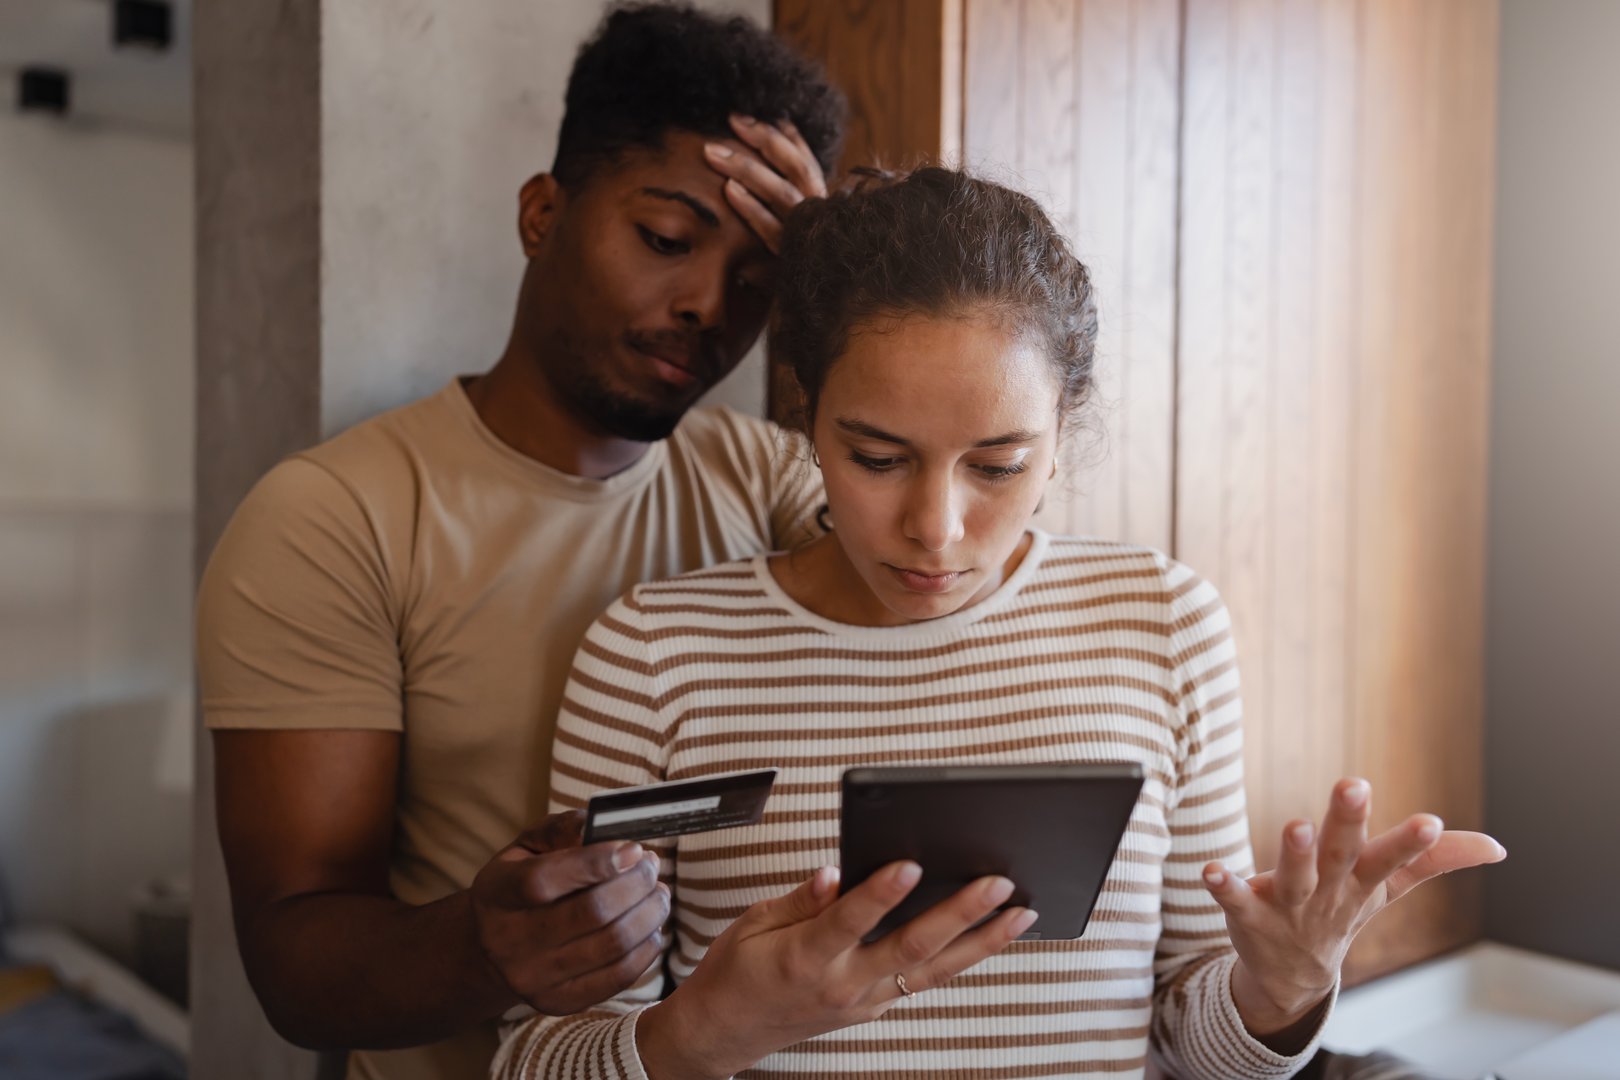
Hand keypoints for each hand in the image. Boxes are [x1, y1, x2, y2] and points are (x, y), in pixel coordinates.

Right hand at [469, 811, 667, 1015]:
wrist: (494, 949)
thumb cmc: (522, 883)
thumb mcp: (529, 846)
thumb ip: (565, 830)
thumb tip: (607, 831)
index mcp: (496, 894)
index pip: (543, 880)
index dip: (596, 863)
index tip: (633, 849)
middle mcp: (508, 941)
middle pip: (591, 913)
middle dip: (636, 883)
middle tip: (651, 865)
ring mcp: (533, 979)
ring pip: (613, 944)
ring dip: (649, 912)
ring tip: (658, 892)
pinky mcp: (560, 1002)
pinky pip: (619, 975)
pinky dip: (647, 946)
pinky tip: (650, 925)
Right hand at [638, 862, 1036, 1079]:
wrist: (725, 1031)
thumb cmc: (736, 970)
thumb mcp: (753, 923)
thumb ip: (801, 900)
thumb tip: (835, 874)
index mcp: (805, 957)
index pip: (850, 920)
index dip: (881, 892)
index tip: (910, 863)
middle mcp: (842, 985)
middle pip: (911, 947)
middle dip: (959, 912)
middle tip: (996, 883)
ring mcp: (863, 1002)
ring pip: (933, 970)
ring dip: (982, 941)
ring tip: (1021, 911)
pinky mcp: (873, 1008)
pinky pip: (924, 980)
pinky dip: (960, 956)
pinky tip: (988, 935)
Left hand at [703, 114, 827, 252]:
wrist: (816, 309)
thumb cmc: (799, 261)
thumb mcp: (796, 222)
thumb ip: (787, 188)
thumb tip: (779, 139)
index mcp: (821, 200)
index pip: (803, 158)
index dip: (778, 134)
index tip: (744, 118)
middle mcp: (820, 213)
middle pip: (795, 167)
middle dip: (764, 140)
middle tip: (731, 121)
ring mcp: (808, 235)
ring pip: (782, 192)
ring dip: (747, 168)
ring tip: (712, 152)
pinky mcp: (793, 259)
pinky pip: (772, 229)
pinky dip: (751, 208)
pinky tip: (728, 190)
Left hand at [1203, 778, 1506, 1037]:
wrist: (1293, 976)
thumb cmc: (1340, 911)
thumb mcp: (1386, 889)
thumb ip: (1433, 861)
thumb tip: (1496, 847)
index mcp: (1360, 880)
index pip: (1390, 859)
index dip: (1411, 842)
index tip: (1429, 821)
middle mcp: (1327, 891)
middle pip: (1339, 854)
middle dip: (1347, 822)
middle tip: (1352, 786)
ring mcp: (1288, 905)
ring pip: (1293, 876)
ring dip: (1294, 853)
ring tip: (1296, 824)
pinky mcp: (1248, 913)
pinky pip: (1234, 898)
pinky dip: (1222, 885)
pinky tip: (1208, 869)